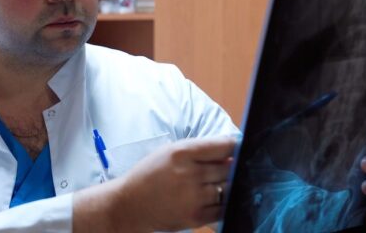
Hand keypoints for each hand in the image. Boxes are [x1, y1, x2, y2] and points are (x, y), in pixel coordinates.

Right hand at [74, 136, 235, 232]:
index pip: (224, 146)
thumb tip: (231, 155)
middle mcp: (189, 173)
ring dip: (224, 185)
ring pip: (227, 188)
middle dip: (229, 167)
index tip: (235, 149)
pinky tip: (210, 198)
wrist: (130, 204)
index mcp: (182, 152)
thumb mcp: (170, 151)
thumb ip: (199, 150)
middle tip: (219, 168)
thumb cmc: (151, 173)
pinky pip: (222, 209)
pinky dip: (222, 203)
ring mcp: (193, 197)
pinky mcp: (195, 217)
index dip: (233, 147)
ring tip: (210, 183)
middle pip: (228, 168)